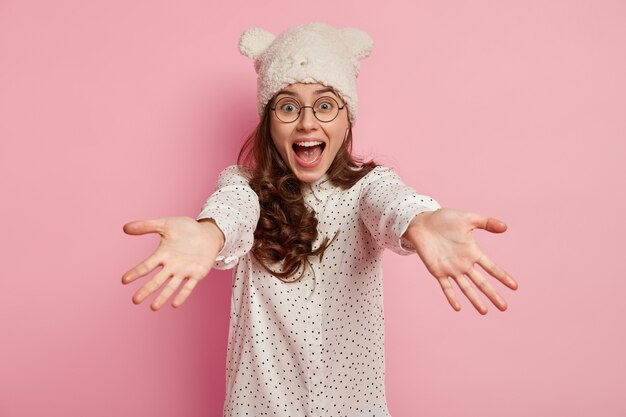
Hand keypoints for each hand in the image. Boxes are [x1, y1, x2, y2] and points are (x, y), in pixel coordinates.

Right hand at [121, 216, 224, 310]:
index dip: (136, 272)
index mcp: (163, 254)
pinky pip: (189, 286)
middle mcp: (171, 265)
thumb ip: (146, 226)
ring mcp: (184, 271)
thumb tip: (125, 228)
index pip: (147, 265)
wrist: (208, 232)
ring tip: (154, 307)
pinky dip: (183, 295)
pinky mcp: (197, 273)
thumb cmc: (186, 228)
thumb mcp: (166, 224)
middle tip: (135, 300)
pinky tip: (175, 304)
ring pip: (171, 286)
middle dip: (146, 290)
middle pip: (157, 280)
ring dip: (163, 297)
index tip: (124, 280)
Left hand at [403, 208, 517, 313]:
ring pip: (466, 288)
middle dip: (492, 294)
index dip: (502, 276)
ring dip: (475, 299)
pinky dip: (451, 297)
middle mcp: (464, 263)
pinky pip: (445, 286)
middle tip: (504, 307)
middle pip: (481, 282)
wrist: (421, 221)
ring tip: (485, 312)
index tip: (515, 286)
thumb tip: (505, 227)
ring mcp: (451, 269)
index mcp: (473, 252)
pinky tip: (458, 308)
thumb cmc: (444, 219)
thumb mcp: (468, 218)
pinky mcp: (437, 271)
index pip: (491, 267)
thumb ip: (486, 222)